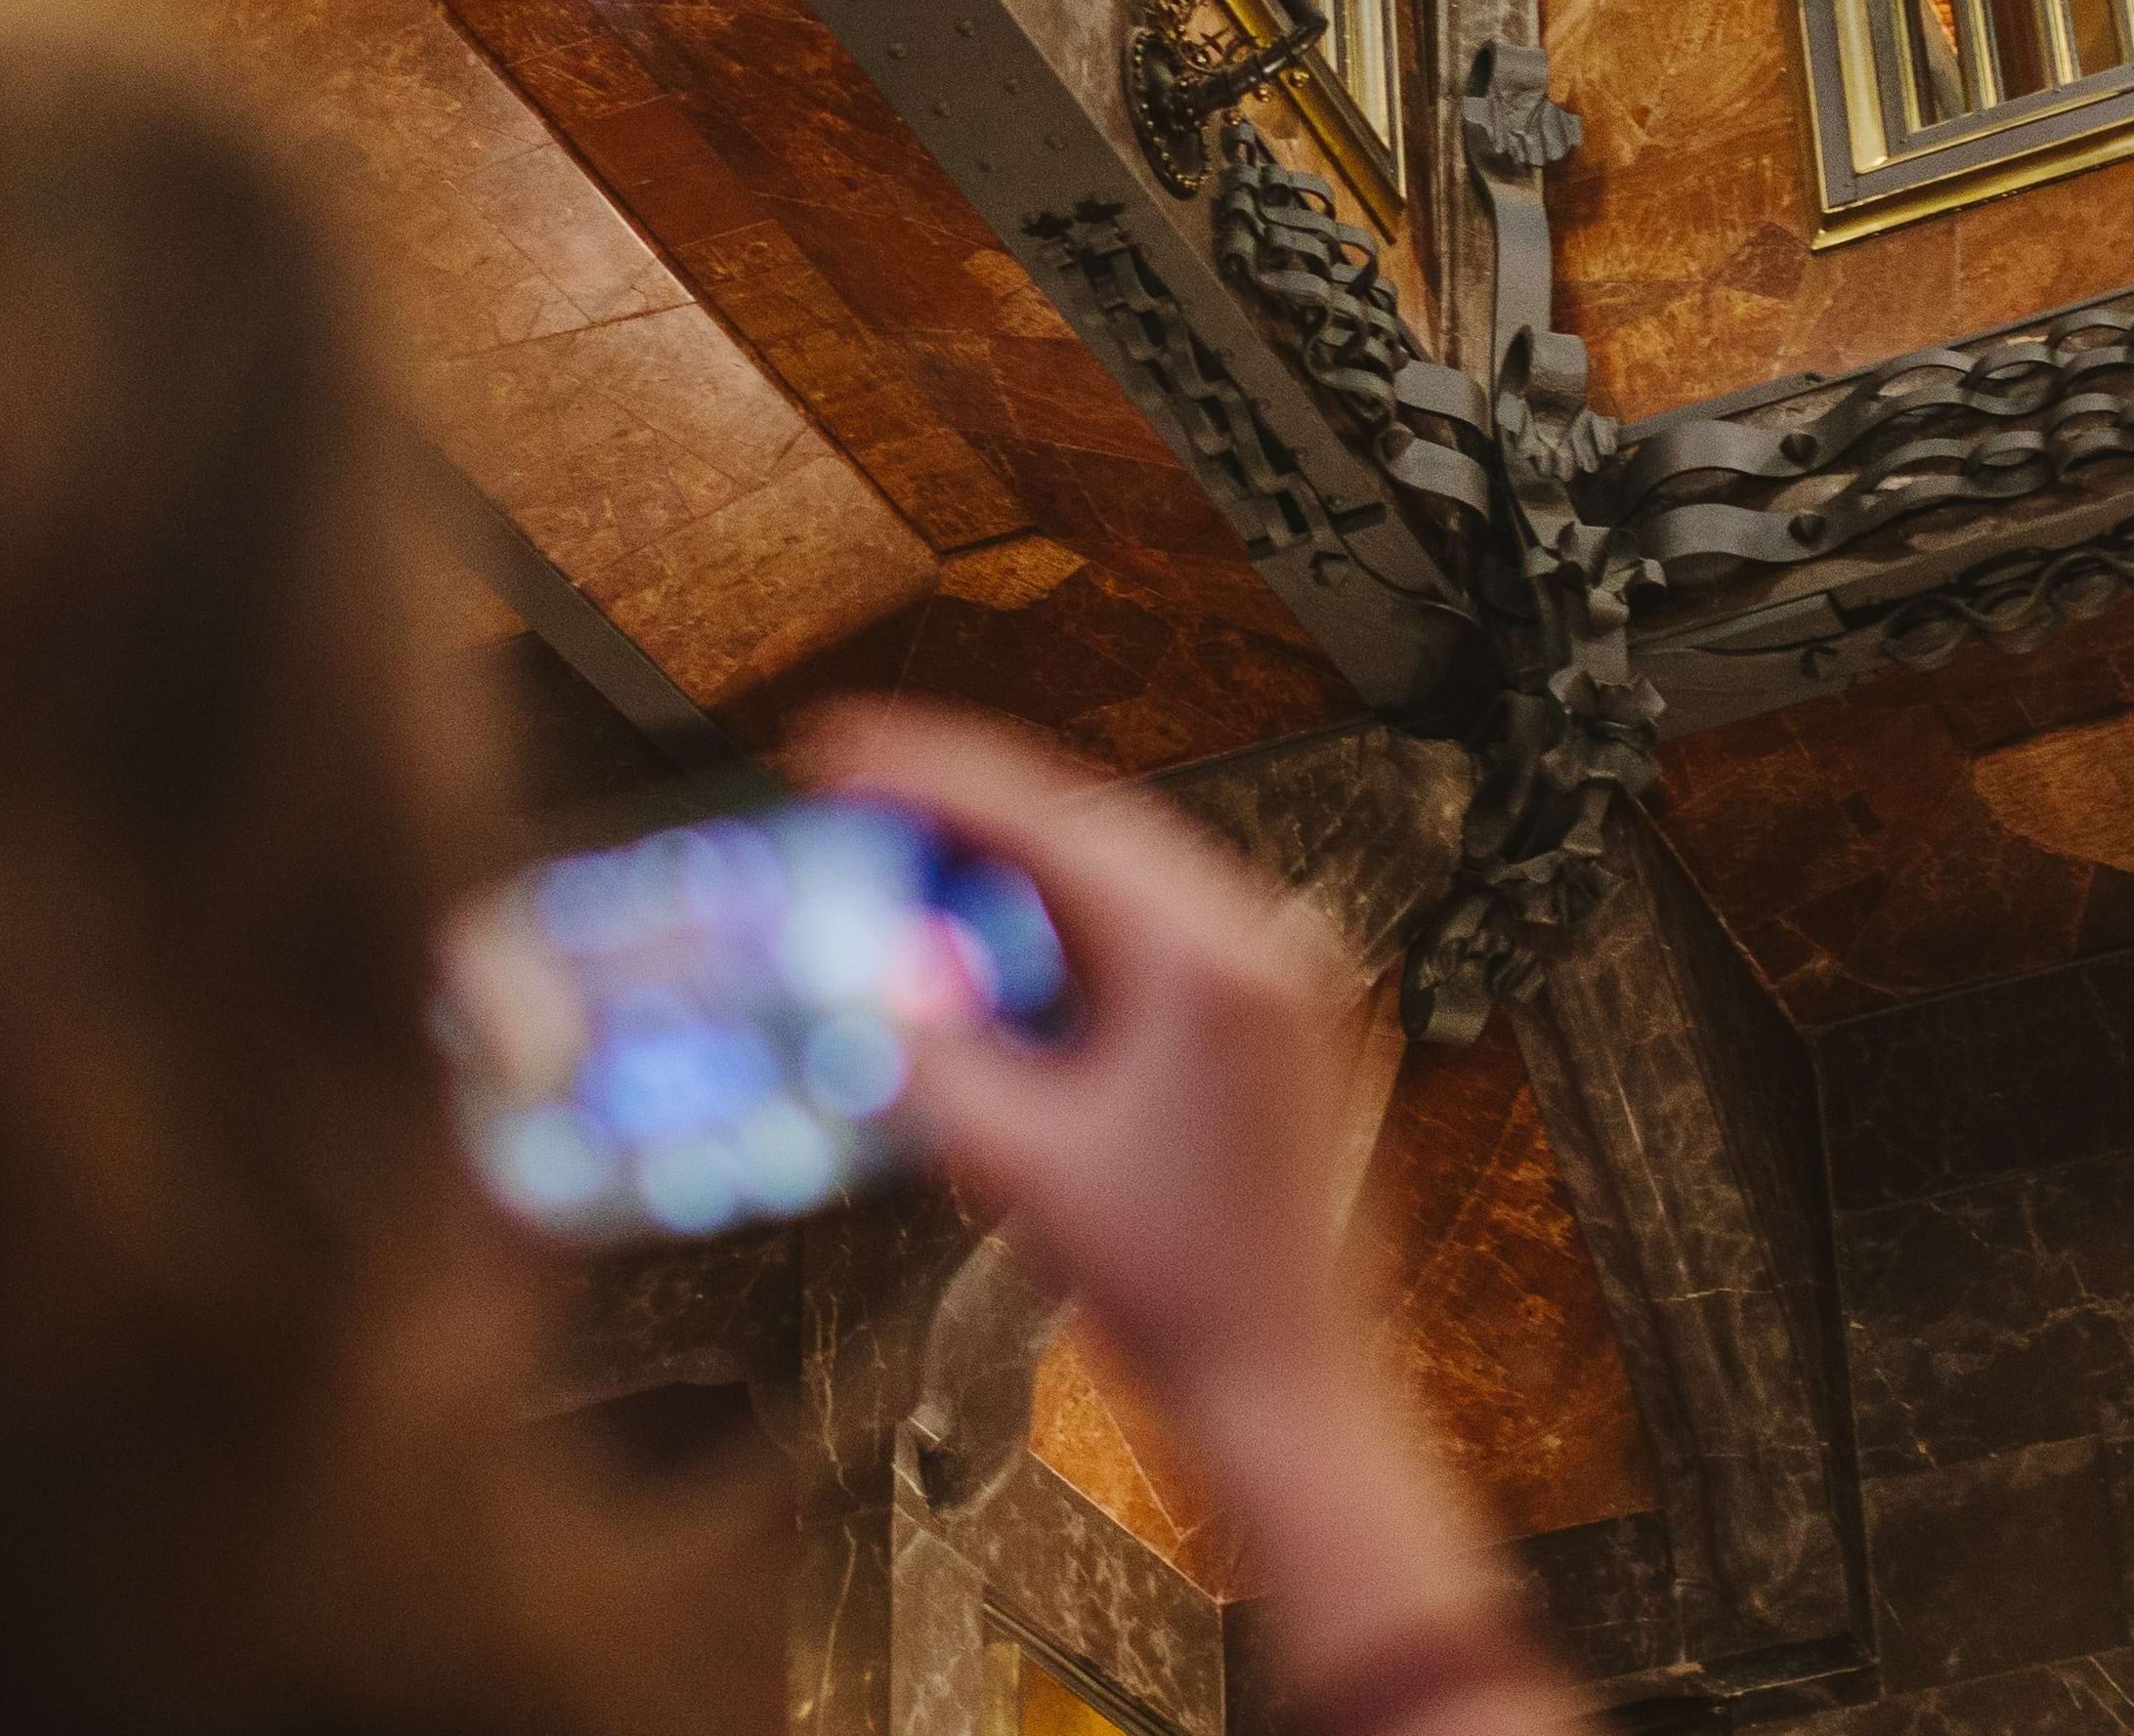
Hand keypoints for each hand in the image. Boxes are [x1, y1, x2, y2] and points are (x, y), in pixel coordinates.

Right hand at [802, 704, 1365, 1415]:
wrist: (1285, 1385)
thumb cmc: (1184, 1292)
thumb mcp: (1019, 1162)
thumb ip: (927, 1054)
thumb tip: (859, 972)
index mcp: (1213, 959)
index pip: (1051, 820)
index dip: (934, 775)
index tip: (848, 747)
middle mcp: (1265, 945)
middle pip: (1088, 829)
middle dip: (965, 808)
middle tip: (855, 789)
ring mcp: (1282, 978)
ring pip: (1120, 874)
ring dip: (1012, 863)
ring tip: (905, 855)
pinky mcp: (1272, 1020)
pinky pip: (1155, 931)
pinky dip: (1067, 923)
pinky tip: (995, 937)